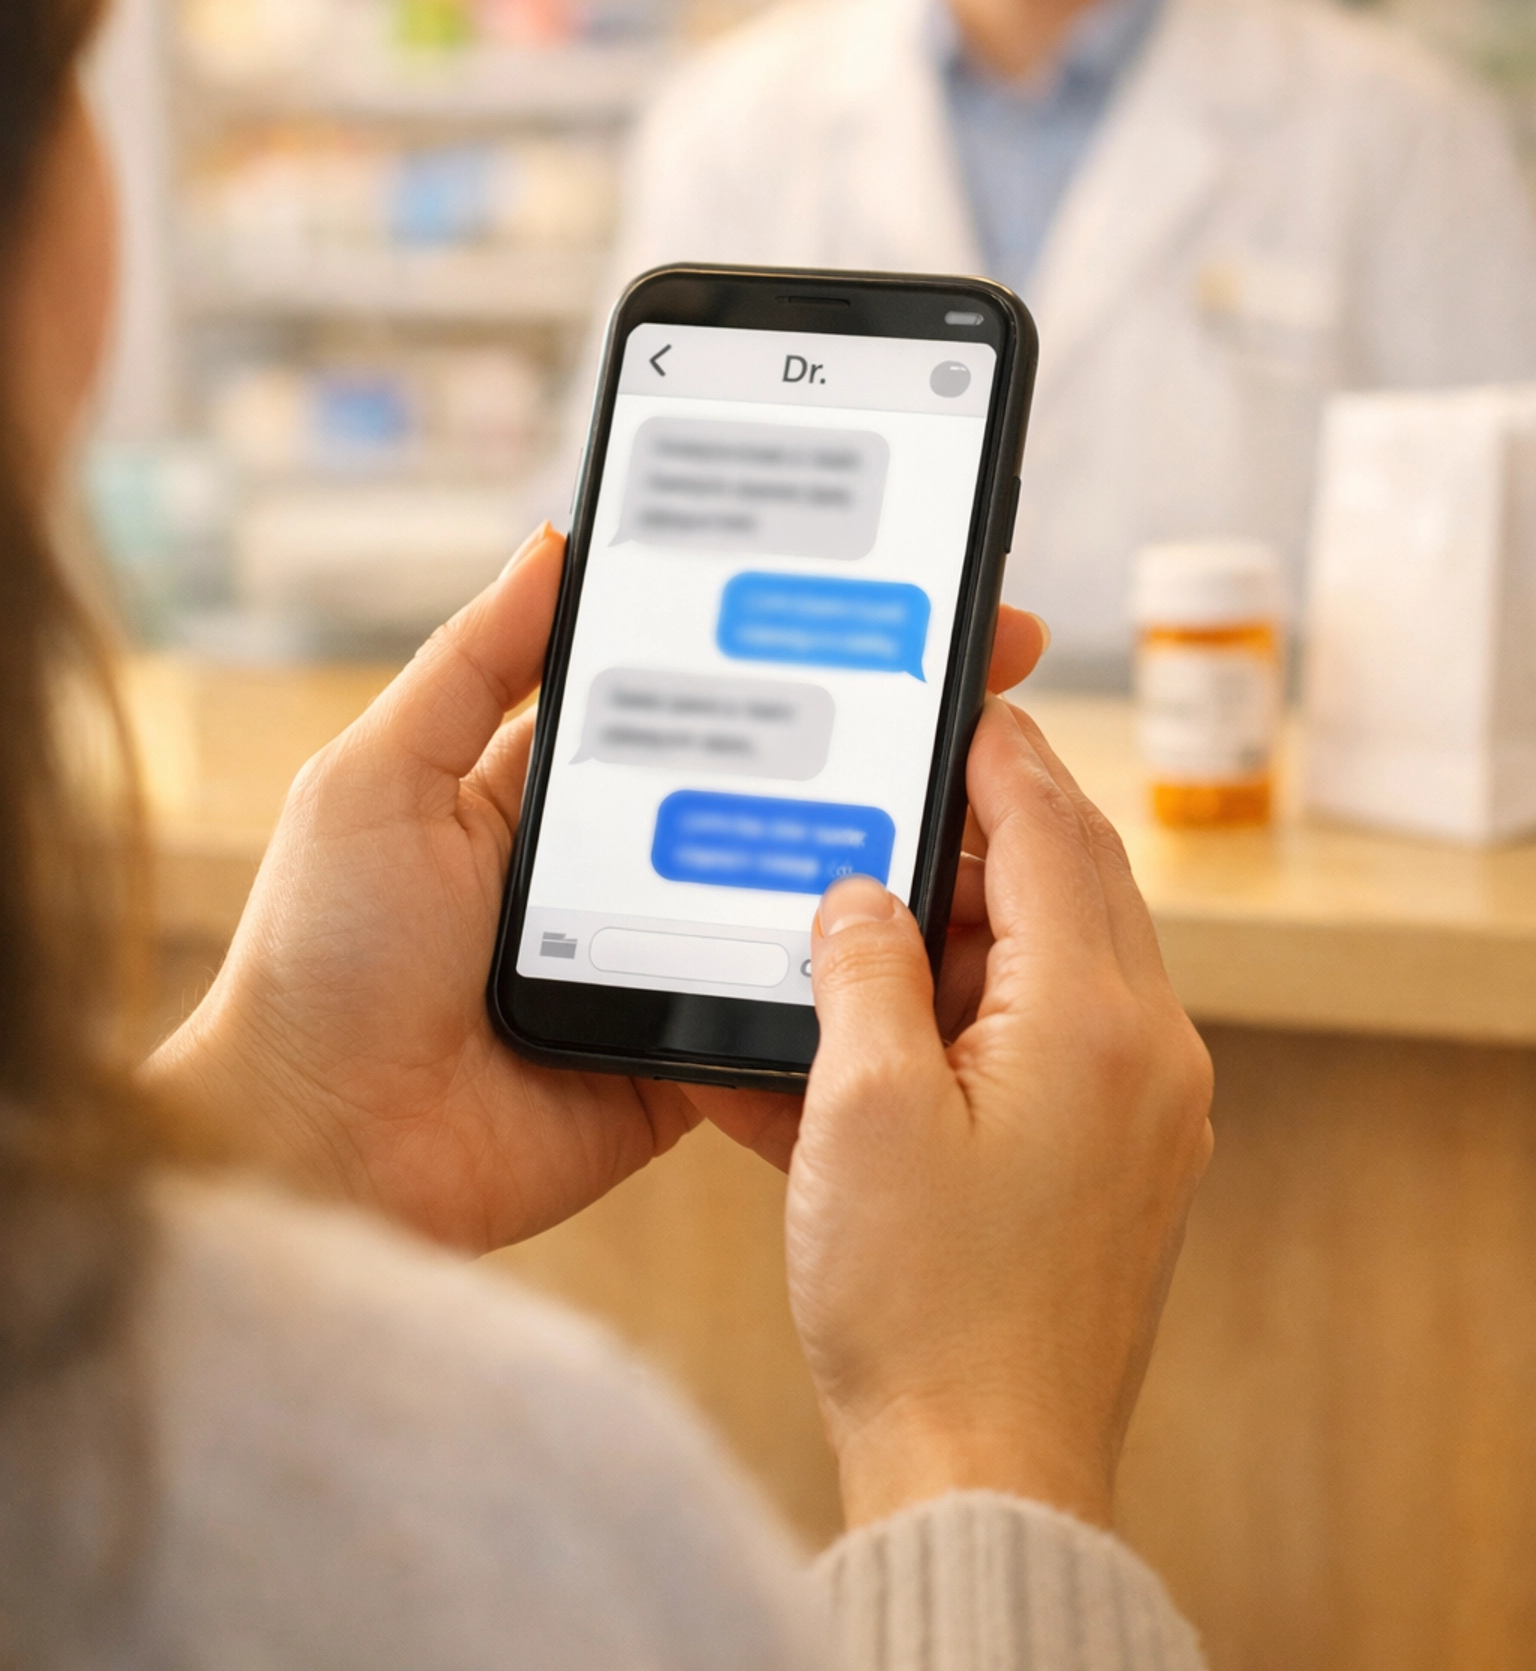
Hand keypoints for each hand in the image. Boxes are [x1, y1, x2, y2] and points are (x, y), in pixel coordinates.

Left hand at [149, 523, 1047, 1253]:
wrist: (323, 1153)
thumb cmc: (320, 959)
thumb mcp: (376, 779)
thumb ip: (471, 667)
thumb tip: (555, 540)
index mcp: (556, 786)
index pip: (697, 688)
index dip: (785, 635)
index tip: (879, 582)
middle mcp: (627, 861)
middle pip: (772, 777)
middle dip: (876, 723)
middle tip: (985, 664)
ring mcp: (667, 957)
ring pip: (802, 886)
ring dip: (886, 844)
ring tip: (989, 785)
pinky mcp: (690, 1051)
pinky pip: (792, 1004)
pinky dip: (860, 973)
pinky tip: (942, 919)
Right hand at [782, 700, 1213, 1530]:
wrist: (982, 1471)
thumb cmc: (921, 1305)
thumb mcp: (856, 1109)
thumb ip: (859, 968)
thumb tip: (858, 893)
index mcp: (1093, 1018)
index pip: (1050, 829)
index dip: (994, 752)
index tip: (953, 695)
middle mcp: (1143, 1051)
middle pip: (1067, 884)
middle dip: (974, 831)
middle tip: (884, 800)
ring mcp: (1139, 1110)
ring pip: (1054, 959)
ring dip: (962, 925)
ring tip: (857, 921)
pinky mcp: (1114, 1162)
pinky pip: (1046, 1039)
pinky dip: (968, 1010)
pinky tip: (875, 1026)